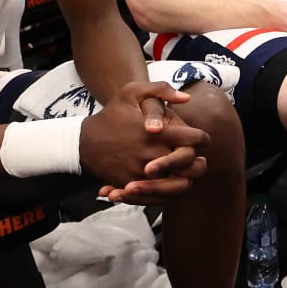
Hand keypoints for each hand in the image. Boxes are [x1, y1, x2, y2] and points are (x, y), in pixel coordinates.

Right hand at [79, 81, 209, 201]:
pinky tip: (168, 183)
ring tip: (186, 172)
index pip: (195, 140)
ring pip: (178, 186)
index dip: (203, 139)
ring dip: (186, 180)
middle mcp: (154, 155)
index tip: (203, 139)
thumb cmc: (111, 114)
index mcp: (159, 134)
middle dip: (198, 162)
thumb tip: (187, 98)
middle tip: (200, 158)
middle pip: (192, 166)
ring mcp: (143, 173)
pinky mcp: (133, 186)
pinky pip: (157, 196)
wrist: (83, 142)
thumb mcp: (131, 92)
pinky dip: (166, 193)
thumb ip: (161, 90)